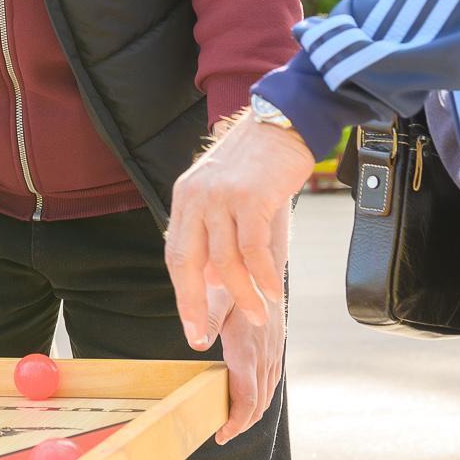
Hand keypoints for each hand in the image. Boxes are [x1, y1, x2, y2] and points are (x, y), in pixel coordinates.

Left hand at [166, 113, 310, 348]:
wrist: (283, 121)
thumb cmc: (259, 163)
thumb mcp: (223, 193)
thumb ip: (215, 232)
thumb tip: (214, 281)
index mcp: (185, 199)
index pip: (176, 256)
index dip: (183, 295)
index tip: (191, 328)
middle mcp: (196, 198)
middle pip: (188, 263)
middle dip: (194, 305)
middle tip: (203, 338)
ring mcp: (222, 196)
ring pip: (225, 261)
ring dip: (242, 296)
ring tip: (259, 318)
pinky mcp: (250, 196)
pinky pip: (254, 248)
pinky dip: (263, 276)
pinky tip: (273, 292)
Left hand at [209, 282, 284, 444]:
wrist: (265, 262)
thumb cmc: (237, 277)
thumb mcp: (216, 294)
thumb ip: (206, 320)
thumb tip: (196, 343)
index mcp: (248, 347)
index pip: (247, 397)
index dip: (236, 422)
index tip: (221, 434)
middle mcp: (265, 353)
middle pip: (259, 403)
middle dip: (242, 423)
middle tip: (221, 433)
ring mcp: (274, 350)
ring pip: (268, 393)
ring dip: (251, 412)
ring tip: (230, 422)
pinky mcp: (276, 345)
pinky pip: (271, 379)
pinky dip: (260, 396)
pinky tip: (247, 398)